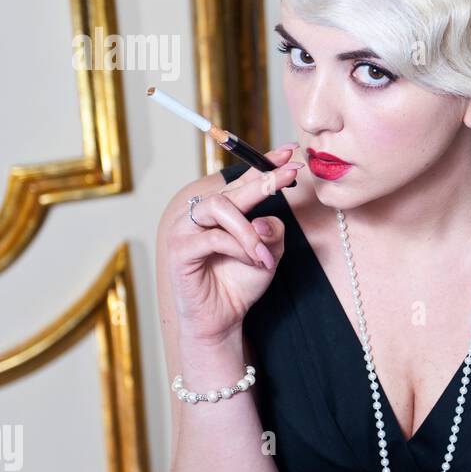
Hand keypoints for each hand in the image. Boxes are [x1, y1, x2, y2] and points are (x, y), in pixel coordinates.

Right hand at [166, 144, 305, 345]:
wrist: (222, 318)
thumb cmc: (241, 284)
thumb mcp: (269, 254)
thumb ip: (272, 232)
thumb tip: (264, 219)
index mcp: (224, 212)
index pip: (244, 181)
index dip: (265, 165)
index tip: (291, 153)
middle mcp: (202, 215)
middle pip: (232, 190)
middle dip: (264, 181)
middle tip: (289, 176)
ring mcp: (187, 229)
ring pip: (220, 208)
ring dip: (249, 230)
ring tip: (265, 254)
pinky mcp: (180, 250)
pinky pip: (213, 238)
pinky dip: (239, 248)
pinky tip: (253, 261)